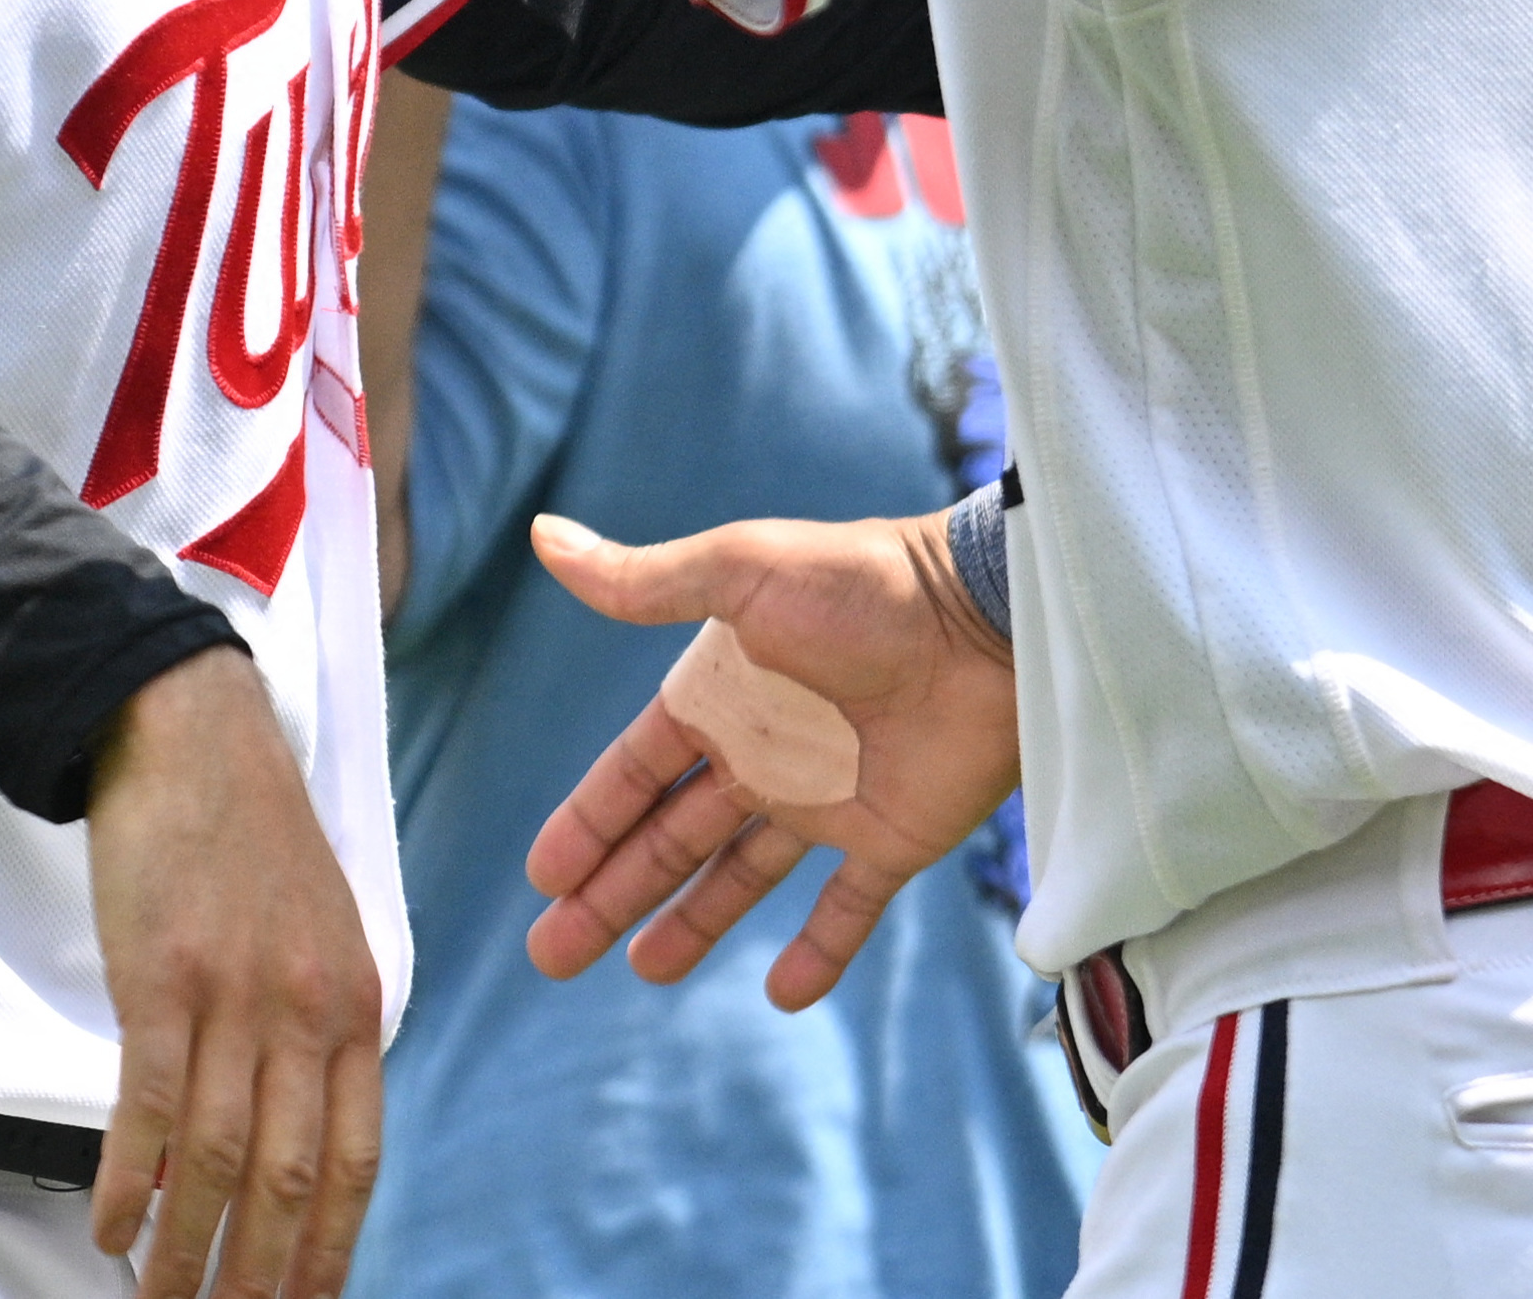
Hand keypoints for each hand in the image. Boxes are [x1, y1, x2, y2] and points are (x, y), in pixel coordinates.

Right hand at [87, 650, 386, 1298]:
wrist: (191, 735)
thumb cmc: (252, 840)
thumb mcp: (323, 935)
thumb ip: (317, 1034)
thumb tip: (289, 1140)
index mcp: (357, 1006)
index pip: (356, 1159)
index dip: (328, 1249)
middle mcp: (307, 1010)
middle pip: (289, 1177)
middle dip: (261, 1275)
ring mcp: (235, 995)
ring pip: (216, 1158)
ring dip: (187, 1250)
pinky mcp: (161, 978)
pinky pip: (148, 1106)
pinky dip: (129, 1181)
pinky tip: (112, 1229)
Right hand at [520, 509, 1020, 1010]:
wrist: (990, 618)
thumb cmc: (863, 586)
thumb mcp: (743, 572)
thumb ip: (646, 579)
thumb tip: (542, 534)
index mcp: (722, 695)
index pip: (635, 774)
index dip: (589, 823)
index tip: (543, 877)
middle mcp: (765, 753)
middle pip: (671, 838)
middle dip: (611, 894)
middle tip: (552, 955)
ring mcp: (827, 802)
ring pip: (740, 878)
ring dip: (691, 922)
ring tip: (639, 970)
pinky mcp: (891, 839)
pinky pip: (847, 909)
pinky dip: (819, 952)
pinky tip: (782, 997)